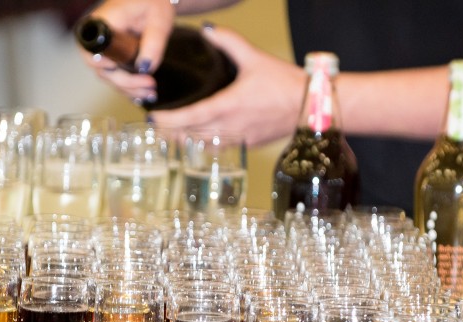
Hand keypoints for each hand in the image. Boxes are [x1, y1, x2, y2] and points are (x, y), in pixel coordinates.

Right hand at [78, 0, 176, 103]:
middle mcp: (98, 36)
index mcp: (103, 21)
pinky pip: (115, 77)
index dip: (102, 63)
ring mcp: (104, 49)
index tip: (116, 68)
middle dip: (126, 82)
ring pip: (109, 77)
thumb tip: (145, 68)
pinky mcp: (112, 57)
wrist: (153, 2)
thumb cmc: (153, 2)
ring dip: (129, 89)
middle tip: (149, 85)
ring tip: (151, 93)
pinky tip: (144, 94)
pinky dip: (129, 87)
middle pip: (102, 68)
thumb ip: (153, 43)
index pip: (91, 47)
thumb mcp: (158, 19)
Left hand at [150, 25, 304, 146]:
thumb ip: (229, 41)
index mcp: (229, 106)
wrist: (310, 107)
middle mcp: (230, 127)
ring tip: (167, 135)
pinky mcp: (247, 146)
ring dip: (183, 142)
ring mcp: (239, 140)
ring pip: (202, 146)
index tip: (152, 117)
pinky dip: (201, 147)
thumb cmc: (285, 83)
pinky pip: (217, 150)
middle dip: (168, 132)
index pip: (189, 118)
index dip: (167, 120)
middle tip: (152, 126)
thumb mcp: (255, 58)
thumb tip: (208, 30)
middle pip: (189, 136)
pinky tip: (194, 141)